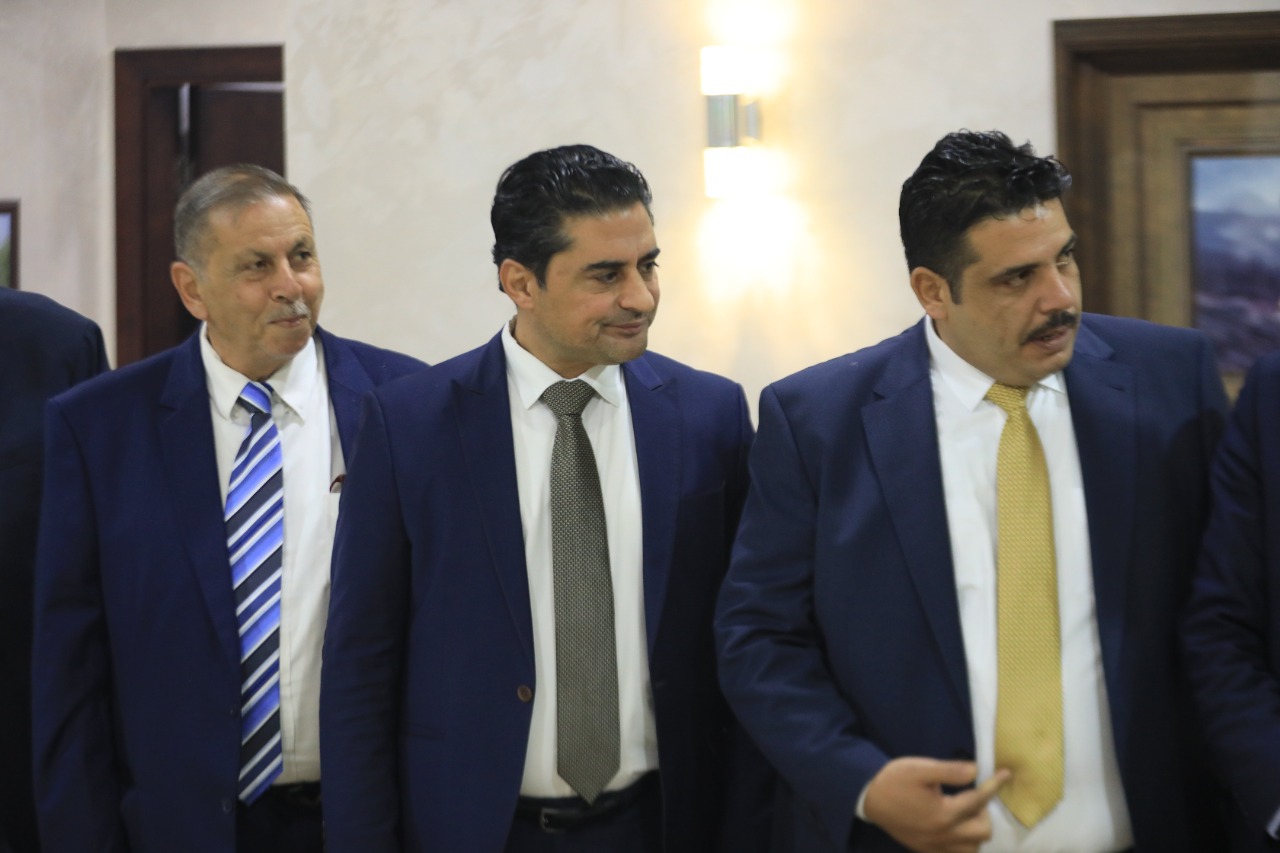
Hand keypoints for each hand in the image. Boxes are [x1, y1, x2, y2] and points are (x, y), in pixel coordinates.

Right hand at [862, 757, 1009, 852]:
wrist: (868, 798)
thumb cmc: (894, 780)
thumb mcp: (920, 768)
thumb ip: (950, 771)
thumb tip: (977, 771)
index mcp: (943, 813)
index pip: (978, 801)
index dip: (994, 786)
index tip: (1006, 775)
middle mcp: (943, 835)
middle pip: (982, 832)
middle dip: (985, 813)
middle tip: (974, 797)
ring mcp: (934, 846)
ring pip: (971, 848)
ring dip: (975, 831)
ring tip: (966, 814)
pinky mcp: (925, 850)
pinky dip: (963, 844)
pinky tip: (955, 829)